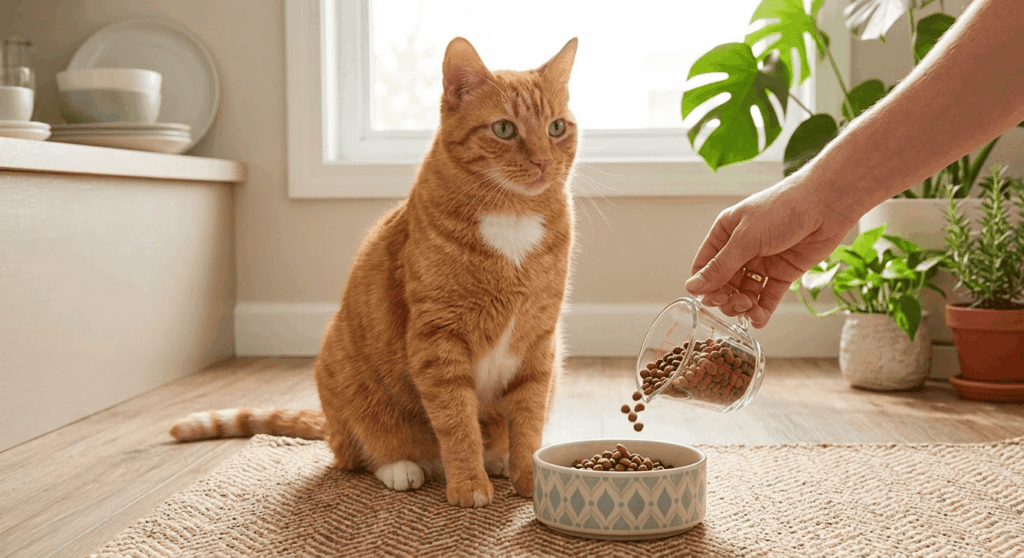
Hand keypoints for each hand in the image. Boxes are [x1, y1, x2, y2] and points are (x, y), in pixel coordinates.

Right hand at [684, 172, 858, 327]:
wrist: (826, 204)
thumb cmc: (783, 209)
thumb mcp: (746, 238)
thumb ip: (720, 266)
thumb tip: (693, 288)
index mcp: (725, 233)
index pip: (704, 266)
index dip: (704, 286)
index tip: (710, 300)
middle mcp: (741, 249)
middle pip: (724, 283)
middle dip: (726, 298)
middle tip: (735, 303)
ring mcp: (762, 262)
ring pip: (745, 292)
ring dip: (744, 305)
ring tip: (750, 310)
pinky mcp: (783, 273)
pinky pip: (768, 296)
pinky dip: (762, 310)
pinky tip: (759, 320)